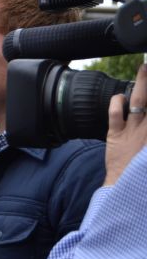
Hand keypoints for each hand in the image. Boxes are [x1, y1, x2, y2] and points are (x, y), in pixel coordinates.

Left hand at [104, 63, 146, 185]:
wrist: (127, 189)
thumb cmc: (143, 175)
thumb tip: (143, 114)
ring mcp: (134, 130)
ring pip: (140, 100)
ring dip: (142, 82)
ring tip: (144, 68)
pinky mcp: (115, 135)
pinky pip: (115, 113)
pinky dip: (117, 101)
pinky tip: (119, 95)